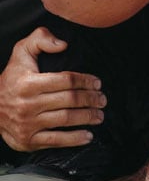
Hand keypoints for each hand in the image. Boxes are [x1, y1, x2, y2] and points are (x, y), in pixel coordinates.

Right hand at [0, 27, 104, 150]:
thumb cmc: (12, 78)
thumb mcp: (21, 52)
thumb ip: (40, 39)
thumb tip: (63, 44)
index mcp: (28, 83)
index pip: (66, 80)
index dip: (85, 81)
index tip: (97, 83)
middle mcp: (27, 104)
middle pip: (70, 100)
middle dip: (91, 99)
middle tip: (102, 99)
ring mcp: (27, 124)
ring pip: (66, 119)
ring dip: (88, 117)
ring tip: (99, 114)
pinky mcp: (27, 140)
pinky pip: (56, 140)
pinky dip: (75, 139)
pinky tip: (88, 135)